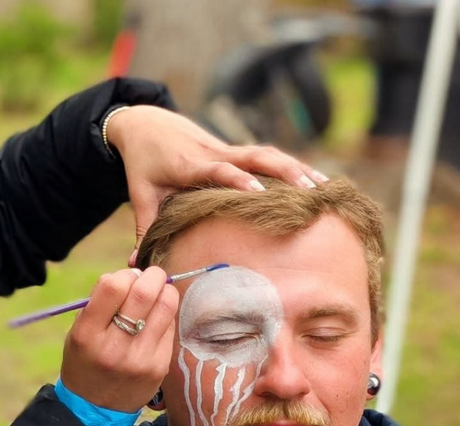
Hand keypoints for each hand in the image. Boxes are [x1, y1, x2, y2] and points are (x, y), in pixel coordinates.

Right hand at [60, 267, 178, 425]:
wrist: (95, 409)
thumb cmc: (86, 360)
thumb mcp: (79, 331)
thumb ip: (102, 302)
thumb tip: (136, 275)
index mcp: (87, 334)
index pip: (112, 286)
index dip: (124, 274)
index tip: (126, 279)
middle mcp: (114, 346)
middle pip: (144, 292)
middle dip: (152, 275)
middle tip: (151, 277)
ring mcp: (140, 358)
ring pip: (166, 306)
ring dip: (165, 291)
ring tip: (157, 294)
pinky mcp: (159, 366)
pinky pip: (171, 326)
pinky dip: (166, 315)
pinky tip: (157, 319)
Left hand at [106, 105, 327, 265]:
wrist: (146, 123)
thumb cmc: (143, 163)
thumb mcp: (140, 194)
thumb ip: (143, 229)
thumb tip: (135, 267)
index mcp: (191, 165)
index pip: (219, 170)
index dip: (238, 180)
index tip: (259, 193)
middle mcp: (215, 154)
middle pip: (255, 157)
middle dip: (283, 172)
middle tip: (311, 191)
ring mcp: (228, 149)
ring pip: (267, 154)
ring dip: (296, 168)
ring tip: (324, 188)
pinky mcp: (235, 150)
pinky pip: (268, 156)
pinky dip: (293, 166)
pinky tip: (317, 181)